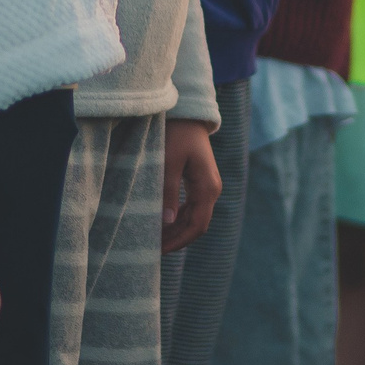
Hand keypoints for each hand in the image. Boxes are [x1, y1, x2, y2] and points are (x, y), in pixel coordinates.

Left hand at [162, 119, 221, 251]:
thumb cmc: (176, 135)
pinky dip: (178, 218)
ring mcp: (207, 186)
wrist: (186, 114)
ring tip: (155, 238)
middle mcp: (212, 189)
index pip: (197, 226)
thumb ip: (168, 192)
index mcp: (207, 188)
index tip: (159, 250)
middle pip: (197, 225)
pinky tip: (163, 222)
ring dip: (177, 230)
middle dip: (176, 238)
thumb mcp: (169, 162)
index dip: (179, 241)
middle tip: (152, 248)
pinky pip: (192, 207)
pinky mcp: (200, 181)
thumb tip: (167, 222)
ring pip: (194, 217)